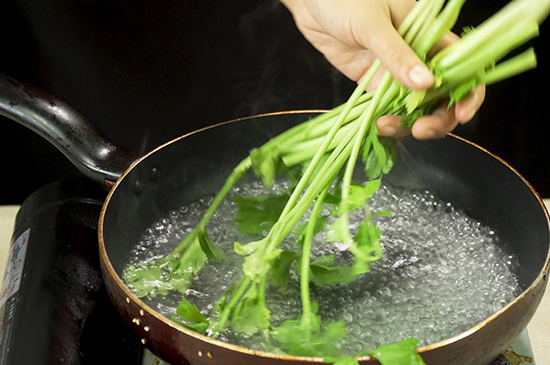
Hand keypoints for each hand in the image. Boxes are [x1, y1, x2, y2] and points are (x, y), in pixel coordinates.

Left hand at [281, 0, 484, 138]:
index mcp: (429, 34)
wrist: (310, 2)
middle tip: (421, 130)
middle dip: (438, 117)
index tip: (461, 113)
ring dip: (409, 123)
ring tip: (387, 126)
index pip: (462, 66)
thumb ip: (396, 53)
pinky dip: (388, 120)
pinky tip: (379, 126)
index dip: (468, 92)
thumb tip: (426, 83)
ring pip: (415, 106)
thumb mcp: (373, 24)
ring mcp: (395, 72)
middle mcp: (417, 56)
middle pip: (442, 94)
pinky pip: (388, 107)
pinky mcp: (373, 83)